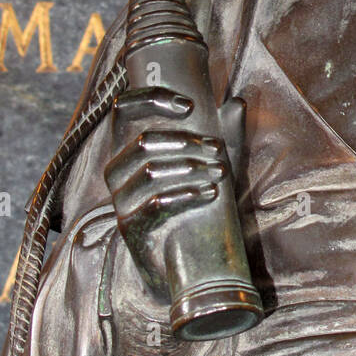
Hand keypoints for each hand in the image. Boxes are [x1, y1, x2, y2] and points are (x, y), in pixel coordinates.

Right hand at [104, 87, 227, 292]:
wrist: (187, 257)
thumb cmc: (198, 198)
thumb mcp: (214, 162)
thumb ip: (225, 133)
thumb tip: (237, 102)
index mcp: (129, 146)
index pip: (123, 108)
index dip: (151, 99)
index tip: (189, 106)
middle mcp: (117, 169)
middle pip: (143, 141)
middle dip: (186, 142)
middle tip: (217, 150)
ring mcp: (120, 199)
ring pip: (150, 171)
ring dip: (191, 168)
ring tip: (220, 172)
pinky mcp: (131, 226)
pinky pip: (155, 203)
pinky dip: (187, 194)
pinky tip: (210, 193)